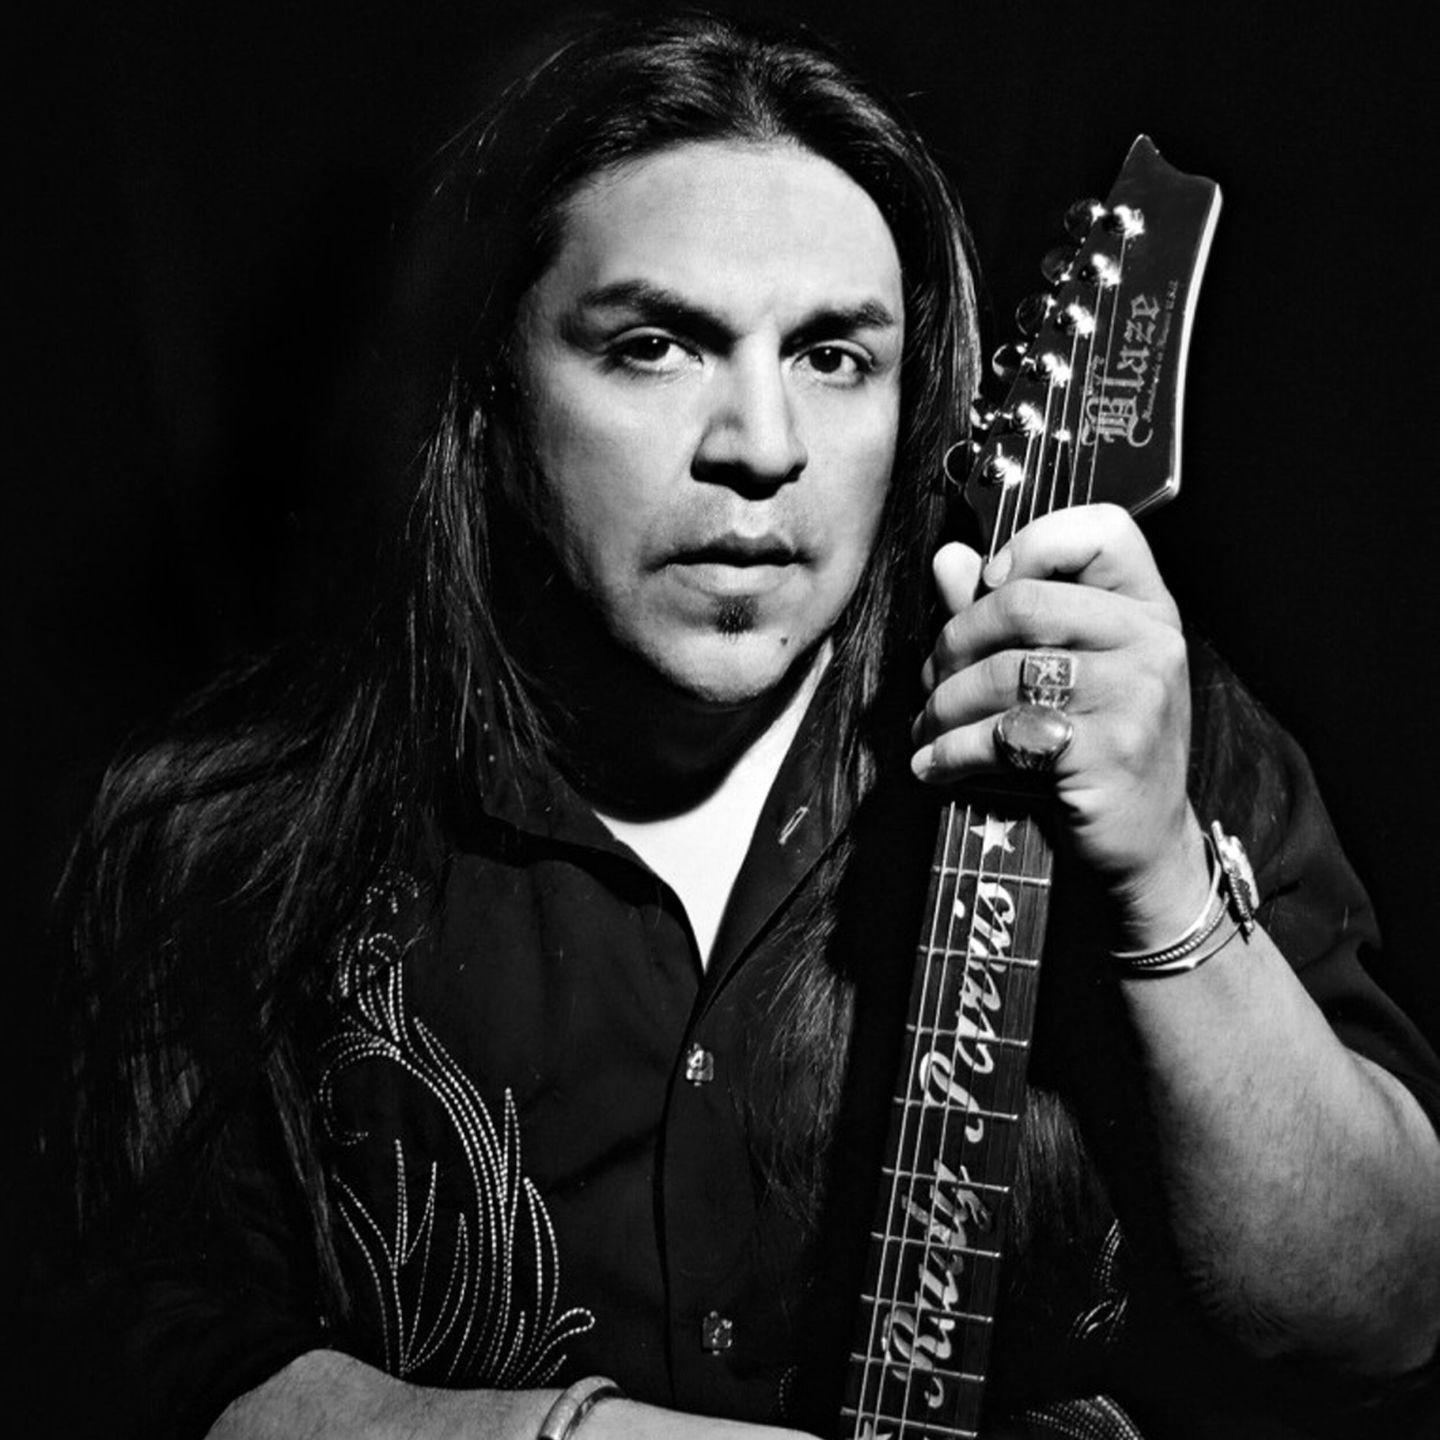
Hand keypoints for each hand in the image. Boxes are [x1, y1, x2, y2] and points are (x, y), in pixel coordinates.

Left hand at [911, 503, 1207, 946]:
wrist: (1141, 843)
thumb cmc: (1092, 746)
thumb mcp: (1062, 668)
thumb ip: (1002, 610)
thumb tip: (949, 558)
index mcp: (1146, 606)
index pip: (1103, 529)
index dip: (1034, 542)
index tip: (990, 584)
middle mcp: (1152, 640)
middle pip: (1024, 601)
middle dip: (955, 642)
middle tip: (932, 680)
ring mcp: (1138, 695)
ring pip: (1003, 672)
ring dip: (943, 704)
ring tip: (927, 727)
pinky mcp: (1110, 750)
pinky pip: (1003, 733)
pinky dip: (951, 750)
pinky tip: (933, 765)